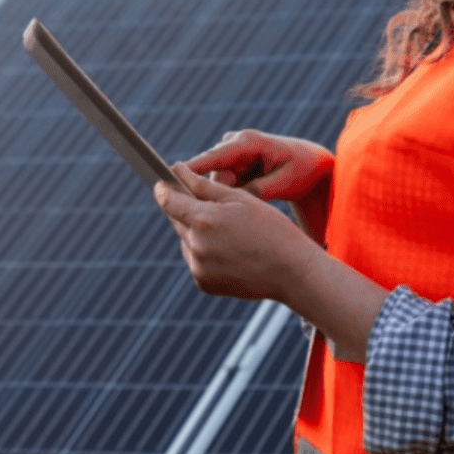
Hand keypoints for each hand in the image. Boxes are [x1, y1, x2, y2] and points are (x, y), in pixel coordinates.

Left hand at [153, 164, 318, 301]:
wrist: (292, 272)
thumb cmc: (271, 229)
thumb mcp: (240, 199)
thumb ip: (204, 186)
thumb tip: (177, 170)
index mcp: (204, 220)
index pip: (168, 201)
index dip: (163, 189)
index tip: (161, 182)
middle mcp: (196, 246)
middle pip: (177, 220)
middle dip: (187, 210)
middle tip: (211, 206)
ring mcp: (198, 268)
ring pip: (186, 241)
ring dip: (197, 232)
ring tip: (228, 230)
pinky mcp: (203, 283)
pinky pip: (196, 261)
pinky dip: (205, 252)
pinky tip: (229, 249)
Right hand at [188, 129, 332, 201]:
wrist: (313, 165)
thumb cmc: (303, 170)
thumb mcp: (285, 182)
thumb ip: (259, 190)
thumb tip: (234, 199)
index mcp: (248, 142)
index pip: (214, 157)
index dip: (192, 170)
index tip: (172, 181)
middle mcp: (235, 143)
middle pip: (213, 175)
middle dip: (223, 195)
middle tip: (241, 212)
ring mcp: (233, 153)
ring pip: (217, 182)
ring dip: (230, 197)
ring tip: (255, 204)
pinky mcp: (233, 163)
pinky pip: (224, 184)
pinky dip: (233, 196)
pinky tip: (251, 202)